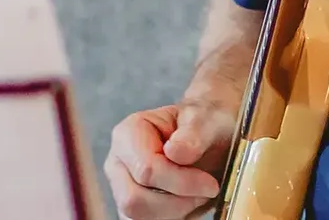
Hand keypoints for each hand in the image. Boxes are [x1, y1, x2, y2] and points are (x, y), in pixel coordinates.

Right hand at [105, 99, 230, 218]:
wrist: (211, 139)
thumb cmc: (205, 125)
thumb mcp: (207, 120)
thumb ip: (193, 133)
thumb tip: (175, 152)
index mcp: (128, 133)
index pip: (146, 169)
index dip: (181, 182)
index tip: (211, 184)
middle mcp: (118, 164)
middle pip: (135, 201)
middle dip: (177, 202)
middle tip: (205, 191)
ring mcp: (121, 189)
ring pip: (139, 219)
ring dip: (177, 213)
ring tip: (197, 194)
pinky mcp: (133, 210)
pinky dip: (174, 218)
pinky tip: (189, 202)